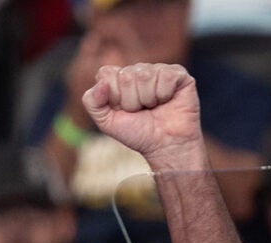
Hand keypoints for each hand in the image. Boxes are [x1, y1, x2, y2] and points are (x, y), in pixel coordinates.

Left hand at [82, 63, 203, 167]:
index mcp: (118, 78)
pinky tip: (167, 101)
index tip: (122, 110)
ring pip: (145, 75)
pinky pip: (166, 76)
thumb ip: (92, 102)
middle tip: (140, 111)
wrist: (164, 145)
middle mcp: (137, 70)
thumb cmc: (137, 132)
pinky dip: (164, 94)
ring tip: (154, 107)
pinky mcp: (178, 74)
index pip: (106, 73)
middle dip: (131, 101)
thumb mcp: (106, 122)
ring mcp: (158, 70)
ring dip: (148, 99)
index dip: (113, 96)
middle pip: (126, 76)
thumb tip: (101, 83)